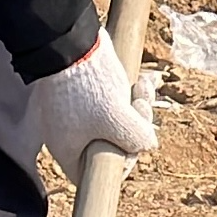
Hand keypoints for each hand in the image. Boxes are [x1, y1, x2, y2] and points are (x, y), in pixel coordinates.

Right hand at [31, 36, 159, 182]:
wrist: (71, 41)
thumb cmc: (88, 86)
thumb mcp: (118, 120)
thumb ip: (137, 140)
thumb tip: (147, 143)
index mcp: (69, 150)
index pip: (94, 175)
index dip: (120, 165)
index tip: (133, 148)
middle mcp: (71, 134)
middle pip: (111, 145)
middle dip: (134, 127)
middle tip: (142, 107)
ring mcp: (79, 113)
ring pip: (118, 121)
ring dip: (138, 107)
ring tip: (143, 88)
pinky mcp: (89, 92)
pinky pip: (115, 101)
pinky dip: (131, 93)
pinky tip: (144, 81)